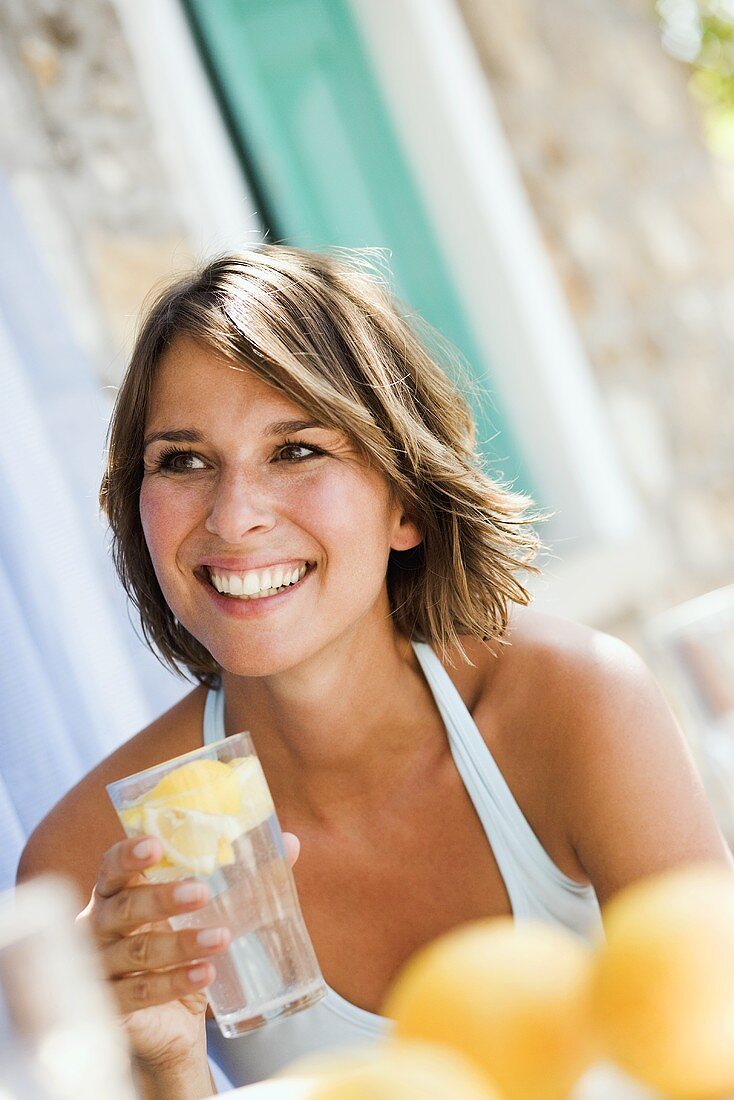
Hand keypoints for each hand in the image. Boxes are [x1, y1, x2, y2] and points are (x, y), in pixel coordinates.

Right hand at [78, 832, 300, 1072]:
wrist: (171, 1026)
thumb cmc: (180, 951)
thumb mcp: (209, 914)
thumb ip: (243, 878)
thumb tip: (291, 843)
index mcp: (116, 894)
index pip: (112, 867)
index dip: (128, 854)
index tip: (156, 844)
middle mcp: (98, 928)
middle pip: (123, 908)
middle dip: (162, 899)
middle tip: (203, 893)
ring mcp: (99, 969)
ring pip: (136, 952)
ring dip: (179, 944)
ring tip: (222, 938)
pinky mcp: (111, 1007)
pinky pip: (141, 993)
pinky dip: (174, 982)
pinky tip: (205, 974)